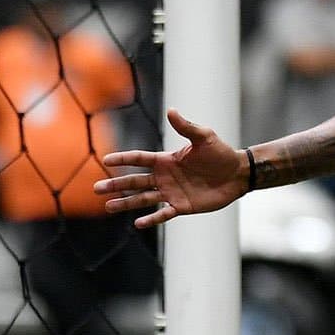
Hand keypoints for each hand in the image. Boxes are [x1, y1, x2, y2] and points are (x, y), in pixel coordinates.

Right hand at [95, 109, 248, 228]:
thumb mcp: (204, 137)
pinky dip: (151, 219)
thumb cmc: (220, 153)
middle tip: (97, 188)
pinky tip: (137, 224)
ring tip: (108, 206)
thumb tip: (171, 110)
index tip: (105, 160)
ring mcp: (172, 193)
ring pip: (143, 199)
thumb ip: (186, 127)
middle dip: (116, 184)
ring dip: (126, 202)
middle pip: (135, 181)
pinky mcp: (182, 207)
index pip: (139, 159)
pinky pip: (163, 214)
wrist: (237, 173)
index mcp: (166, 160)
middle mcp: (165, 177)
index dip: (123, 159)